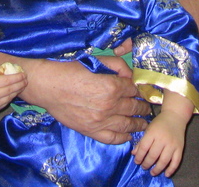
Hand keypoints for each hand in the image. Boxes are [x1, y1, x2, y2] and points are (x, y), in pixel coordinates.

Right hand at [0, 63, 25, 113]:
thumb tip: (12, 67)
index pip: (8, 80)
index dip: (17, 77)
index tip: (24, 73)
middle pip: (11, 89)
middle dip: (20, 84)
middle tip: (27, 79)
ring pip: (10, 96)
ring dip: (18, 90)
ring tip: (23, 85)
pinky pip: (6, 102)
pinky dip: (11, 96)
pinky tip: (15, 91)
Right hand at [11, 54, 149, 144]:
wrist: (50, 86)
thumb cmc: (72, 70)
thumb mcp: (97, 60)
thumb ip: (117, 65)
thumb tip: (131, 76)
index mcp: (112, 86)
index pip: (134, 90)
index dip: (140, 90)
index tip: (143, 92)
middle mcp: (110, 105)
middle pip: (135, 108)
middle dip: (143, 107)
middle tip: (148, 108)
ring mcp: (101, 121)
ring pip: (128, 124)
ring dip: (139, 123)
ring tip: (144, 123)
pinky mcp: (91, 131)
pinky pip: (113, 138)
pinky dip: (124, 138)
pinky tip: (129, 135)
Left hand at [132, 110, 185, 176]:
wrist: (175, 116)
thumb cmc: (160, 123)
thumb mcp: (148, 129)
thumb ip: (141, 142)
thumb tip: (133, 153)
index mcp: (153, 132)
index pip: (144, 148)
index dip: (139, 157)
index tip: (136, 161)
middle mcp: (163, 139)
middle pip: (153, 155)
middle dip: (147, 164)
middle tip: (144, 167)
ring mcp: (172, 144)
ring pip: (164, 161)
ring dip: (157, 169)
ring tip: (152, 172)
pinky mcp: (180, 148)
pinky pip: (176, 161)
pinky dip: (171, 169)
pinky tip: (166, 174)